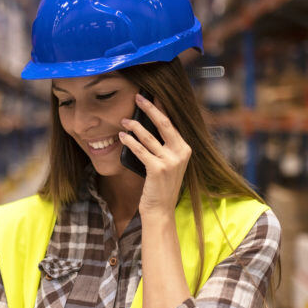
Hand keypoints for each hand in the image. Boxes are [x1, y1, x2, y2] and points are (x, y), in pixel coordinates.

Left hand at [118, 93, 190, 216]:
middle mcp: (181, 153)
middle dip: (149, 108)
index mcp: (185, 149)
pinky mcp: (158, 169)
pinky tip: (122, 136)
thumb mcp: (167, 164)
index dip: (160, 108)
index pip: (171, 123)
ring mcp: (170, 161)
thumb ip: (162, 146)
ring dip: (134, 126)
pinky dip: (130, 142)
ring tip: (123, 121)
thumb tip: (144, 125)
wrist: (160, 210)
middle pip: (163, 123)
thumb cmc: (160, 186)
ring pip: (148, 136)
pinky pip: (140, 150)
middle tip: (137, 98)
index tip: (151, 96)